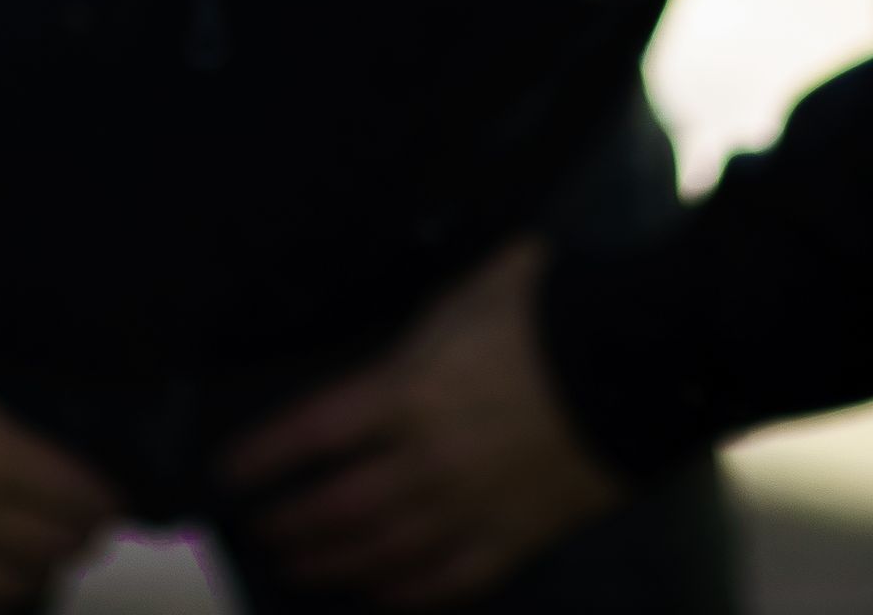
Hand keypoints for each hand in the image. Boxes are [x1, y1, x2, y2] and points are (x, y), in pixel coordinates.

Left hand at [222, 239, 622, 606]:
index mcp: (409, 390)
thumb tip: (400, 336)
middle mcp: (428, 458)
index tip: (230, 472)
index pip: (310, 433)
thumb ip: (424, 323)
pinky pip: (447, 580)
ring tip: (299, 566)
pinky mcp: (516, 536)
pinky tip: (377, 596)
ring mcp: (471, 505)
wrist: (643, 360)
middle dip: (288, 524)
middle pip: (335, 507)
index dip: (262, 457)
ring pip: (381, 553)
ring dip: (331, 564)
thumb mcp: (475, 289)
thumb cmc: (555, 310)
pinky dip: (404, 594)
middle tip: (260, 531)